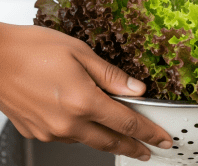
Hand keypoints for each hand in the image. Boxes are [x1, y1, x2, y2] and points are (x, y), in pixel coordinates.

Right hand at [0, 23, 171, 160]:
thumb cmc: (33, 48)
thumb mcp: (81, 53)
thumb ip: (111, 76)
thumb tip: (137, 89)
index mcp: (82, 101)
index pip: (126, 123)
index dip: (149, 132)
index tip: (162, 139)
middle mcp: (66, 123)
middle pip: (110, 141)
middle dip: (134, 147)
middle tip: (149, 150)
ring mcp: (49, 131)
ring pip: (89, 140)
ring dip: (109, 139)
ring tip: (124, 135)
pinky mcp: (36, 132)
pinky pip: (68, 136)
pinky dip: (85, 132)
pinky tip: (88, 122)